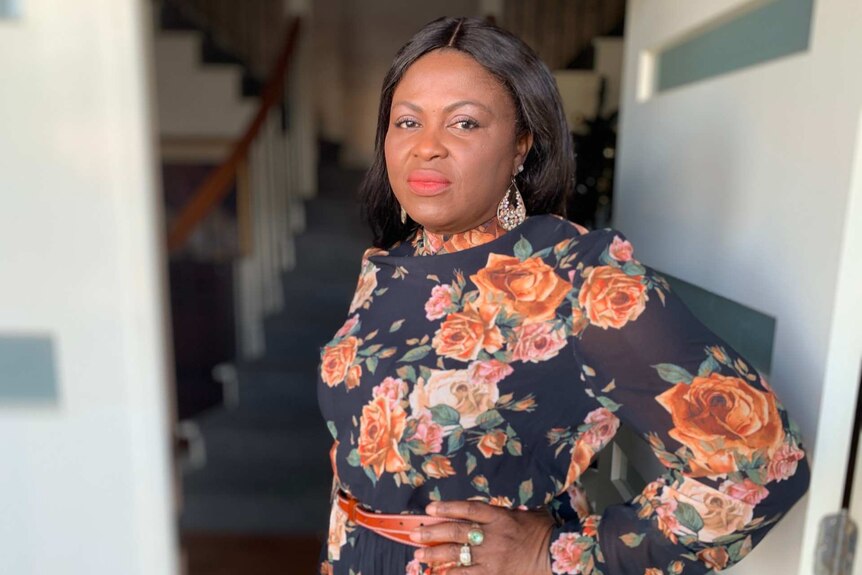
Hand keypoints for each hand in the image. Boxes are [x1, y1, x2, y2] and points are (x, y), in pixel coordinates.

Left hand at [410, 500, 555, 573]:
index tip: (430, 508)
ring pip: (457, 554)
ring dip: (435, 555)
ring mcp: (492, 557)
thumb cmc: (541, 531)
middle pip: (456, 532)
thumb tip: (476, 508)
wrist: (555, 555)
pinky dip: (451, 574)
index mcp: (500, 517)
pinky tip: (438, 574)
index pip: (468, 509)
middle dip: (433, 532)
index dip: (447, 507)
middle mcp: (493, 536)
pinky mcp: (494, 574)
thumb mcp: (522, 513)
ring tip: (418, 555)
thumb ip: (499, 511)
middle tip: (415, 533)